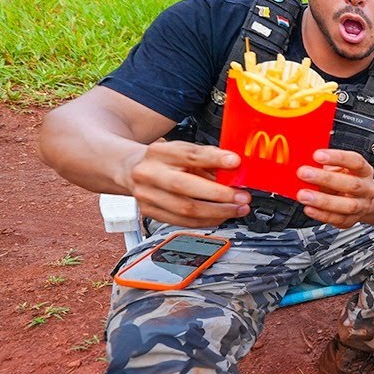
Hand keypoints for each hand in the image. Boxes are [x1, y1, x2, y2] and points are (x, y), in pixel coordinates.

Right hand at [124, 140, 249, 226]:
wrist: (131, 169)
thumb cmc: (165, 160)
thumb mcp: (183, 151)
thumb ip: (207, 159)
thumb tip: (235, 170)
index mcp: (159, 153)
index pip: (188, 155)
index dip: (214, 159)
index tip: (235, 162)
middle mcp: (149, 174)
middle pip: (185, 186)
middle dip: (219, 194)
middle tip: (242, 197)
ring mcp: (147, 195)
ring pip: (185, 209)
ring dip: (218, 212)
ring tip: (237, 209)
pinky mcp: (150, 213)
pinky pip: (183, 222)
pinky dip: (206, 220)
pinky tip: (221, 216)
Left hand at [295, 148, 373, 228]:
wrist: (359, 199)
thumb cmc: (345, 180)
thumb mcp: (338, 168)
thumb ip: (324, 165)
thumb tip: (303, 160)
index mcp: (364, 171)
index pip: (355, 162)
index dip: (337, 157)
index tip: (317, 155)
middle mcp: (366, 189)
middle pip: (352, 184)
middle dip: (325, 179)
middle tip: (304, 174)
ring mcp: (361, 206)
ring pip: (347, 205)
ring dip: (323, 200)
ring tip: (303, 195)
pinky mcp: (351, 220)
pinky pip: (338, 220)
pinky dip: (322, 215)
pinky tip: (309, 209)